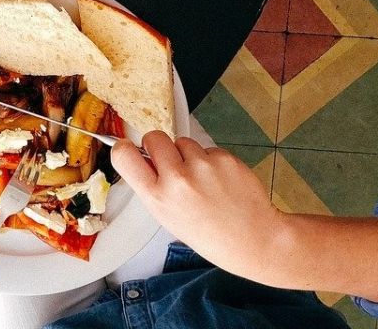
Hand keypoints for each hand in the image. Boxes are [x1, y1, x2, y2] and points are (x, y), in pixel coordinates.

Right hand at [113, 132, 288, 278]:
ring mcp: (203, 166)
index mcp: (158, 197)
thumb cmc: (210, 234)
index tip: (129, 148)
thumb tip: (143, 158)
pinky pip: (208, 149)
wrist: (253, 239)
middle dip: (158, 146)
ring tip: (202, 180)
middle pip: (154, 137)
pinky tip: (220, 181)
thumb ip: (153, 187)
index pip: (124, 155)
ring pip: (183, 142)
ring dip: (188, 154)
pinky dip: (211, 160)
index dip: (124, 148)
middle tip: (170, 162)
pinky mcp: (224, 158)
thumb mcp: (168, 218)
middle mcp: (178, 179)